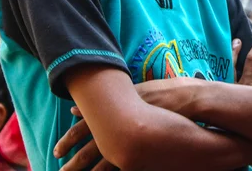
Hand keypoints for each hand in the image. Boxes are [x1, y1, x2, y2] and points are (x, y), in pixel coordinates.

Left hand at [54, 78, 195, 170]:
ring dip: (87, 170)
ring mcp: (133, 142)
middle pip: (90, 147)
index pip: (88, 125)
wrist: (193, 102)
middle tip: (60, 166)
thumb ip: (127, 93)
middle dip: (74, 159)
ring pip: (104, 162)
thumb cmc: (171, 93)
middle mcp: (122, 126)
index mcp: (119, 110)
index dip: (71, 136)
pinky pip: (122, 166)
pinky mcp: (145, 153)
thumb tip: (119, 89)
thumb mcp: (145, 89)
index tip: (59, 147)